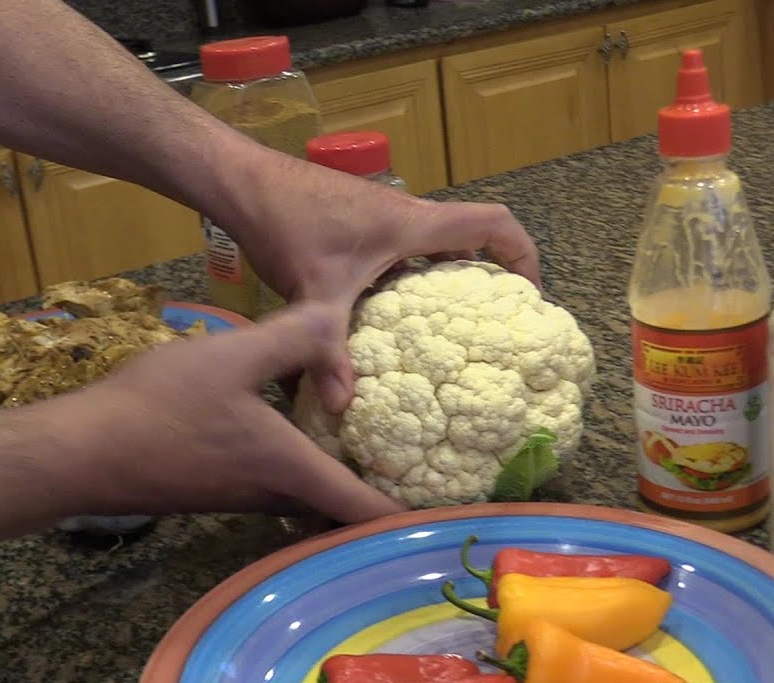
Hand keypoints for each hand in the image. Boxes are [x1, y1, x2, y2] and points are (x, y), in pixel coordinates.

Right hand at [63, 302, 406, 523]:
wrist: (81, 453)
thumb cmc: (160, 408)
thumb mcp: (232, 357)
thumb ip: (293, 336)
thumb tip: (340, 317)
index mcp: (293, 470)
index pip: (365, 509)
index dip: (409, 515)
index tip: (450, 510)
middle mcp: (276, 494)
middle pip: (342, 510)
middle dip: (380, 495)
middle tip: (419, 465)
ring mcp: (244, 497)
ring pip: (310, 497)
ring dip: (340, 479)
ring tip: (372, 442)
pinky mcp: (219, 488)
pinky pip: (280, 484)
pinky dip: (304, 467)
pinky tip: (300, 428)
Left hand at [226, 150, 540, 412]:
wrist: (243, 183)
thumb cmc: (286, 223)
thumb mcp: (314, 293)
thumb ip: (330, 353)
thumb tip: (344, 407)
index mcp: (413, 225)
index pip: (494, 225)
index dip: (524, 255)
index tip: (529, 296)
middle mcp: (406, 216)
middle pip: (469, 239)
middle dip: (488, 278)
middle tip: (492, 327)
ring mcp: (382, 218)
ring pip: (433, 248)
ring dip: (447, 280)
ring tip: (448, 331)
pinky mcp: (358, 225)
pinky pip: (403, 252)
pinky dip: (411, 280)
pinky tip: (389, 319)